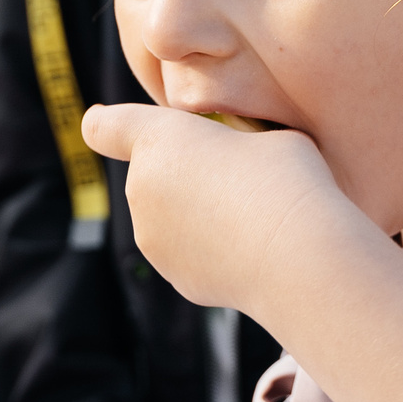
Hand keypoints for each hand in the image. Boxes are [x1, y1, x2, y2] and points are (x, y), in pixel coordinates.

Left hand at [80, 104, 359, 318]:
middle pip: (154, 174)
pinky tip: (249, 250)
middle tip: (238, 179)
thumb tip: (238, 160)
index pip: (105, 126)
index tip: (104, 124)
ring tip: (249, 218)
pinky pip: (189, 252)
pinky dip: (210, 250)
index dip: (107, 125)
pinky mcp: (173, 276)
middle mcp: (140, 188)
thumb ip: (236, 139)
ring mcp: (151, 238)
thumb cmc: (287, 181)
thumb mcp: (268, 134)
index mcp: (158, 140)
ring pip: (170, 216)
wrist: (298, 259)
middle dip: (184, 174)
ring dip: (196, 214)